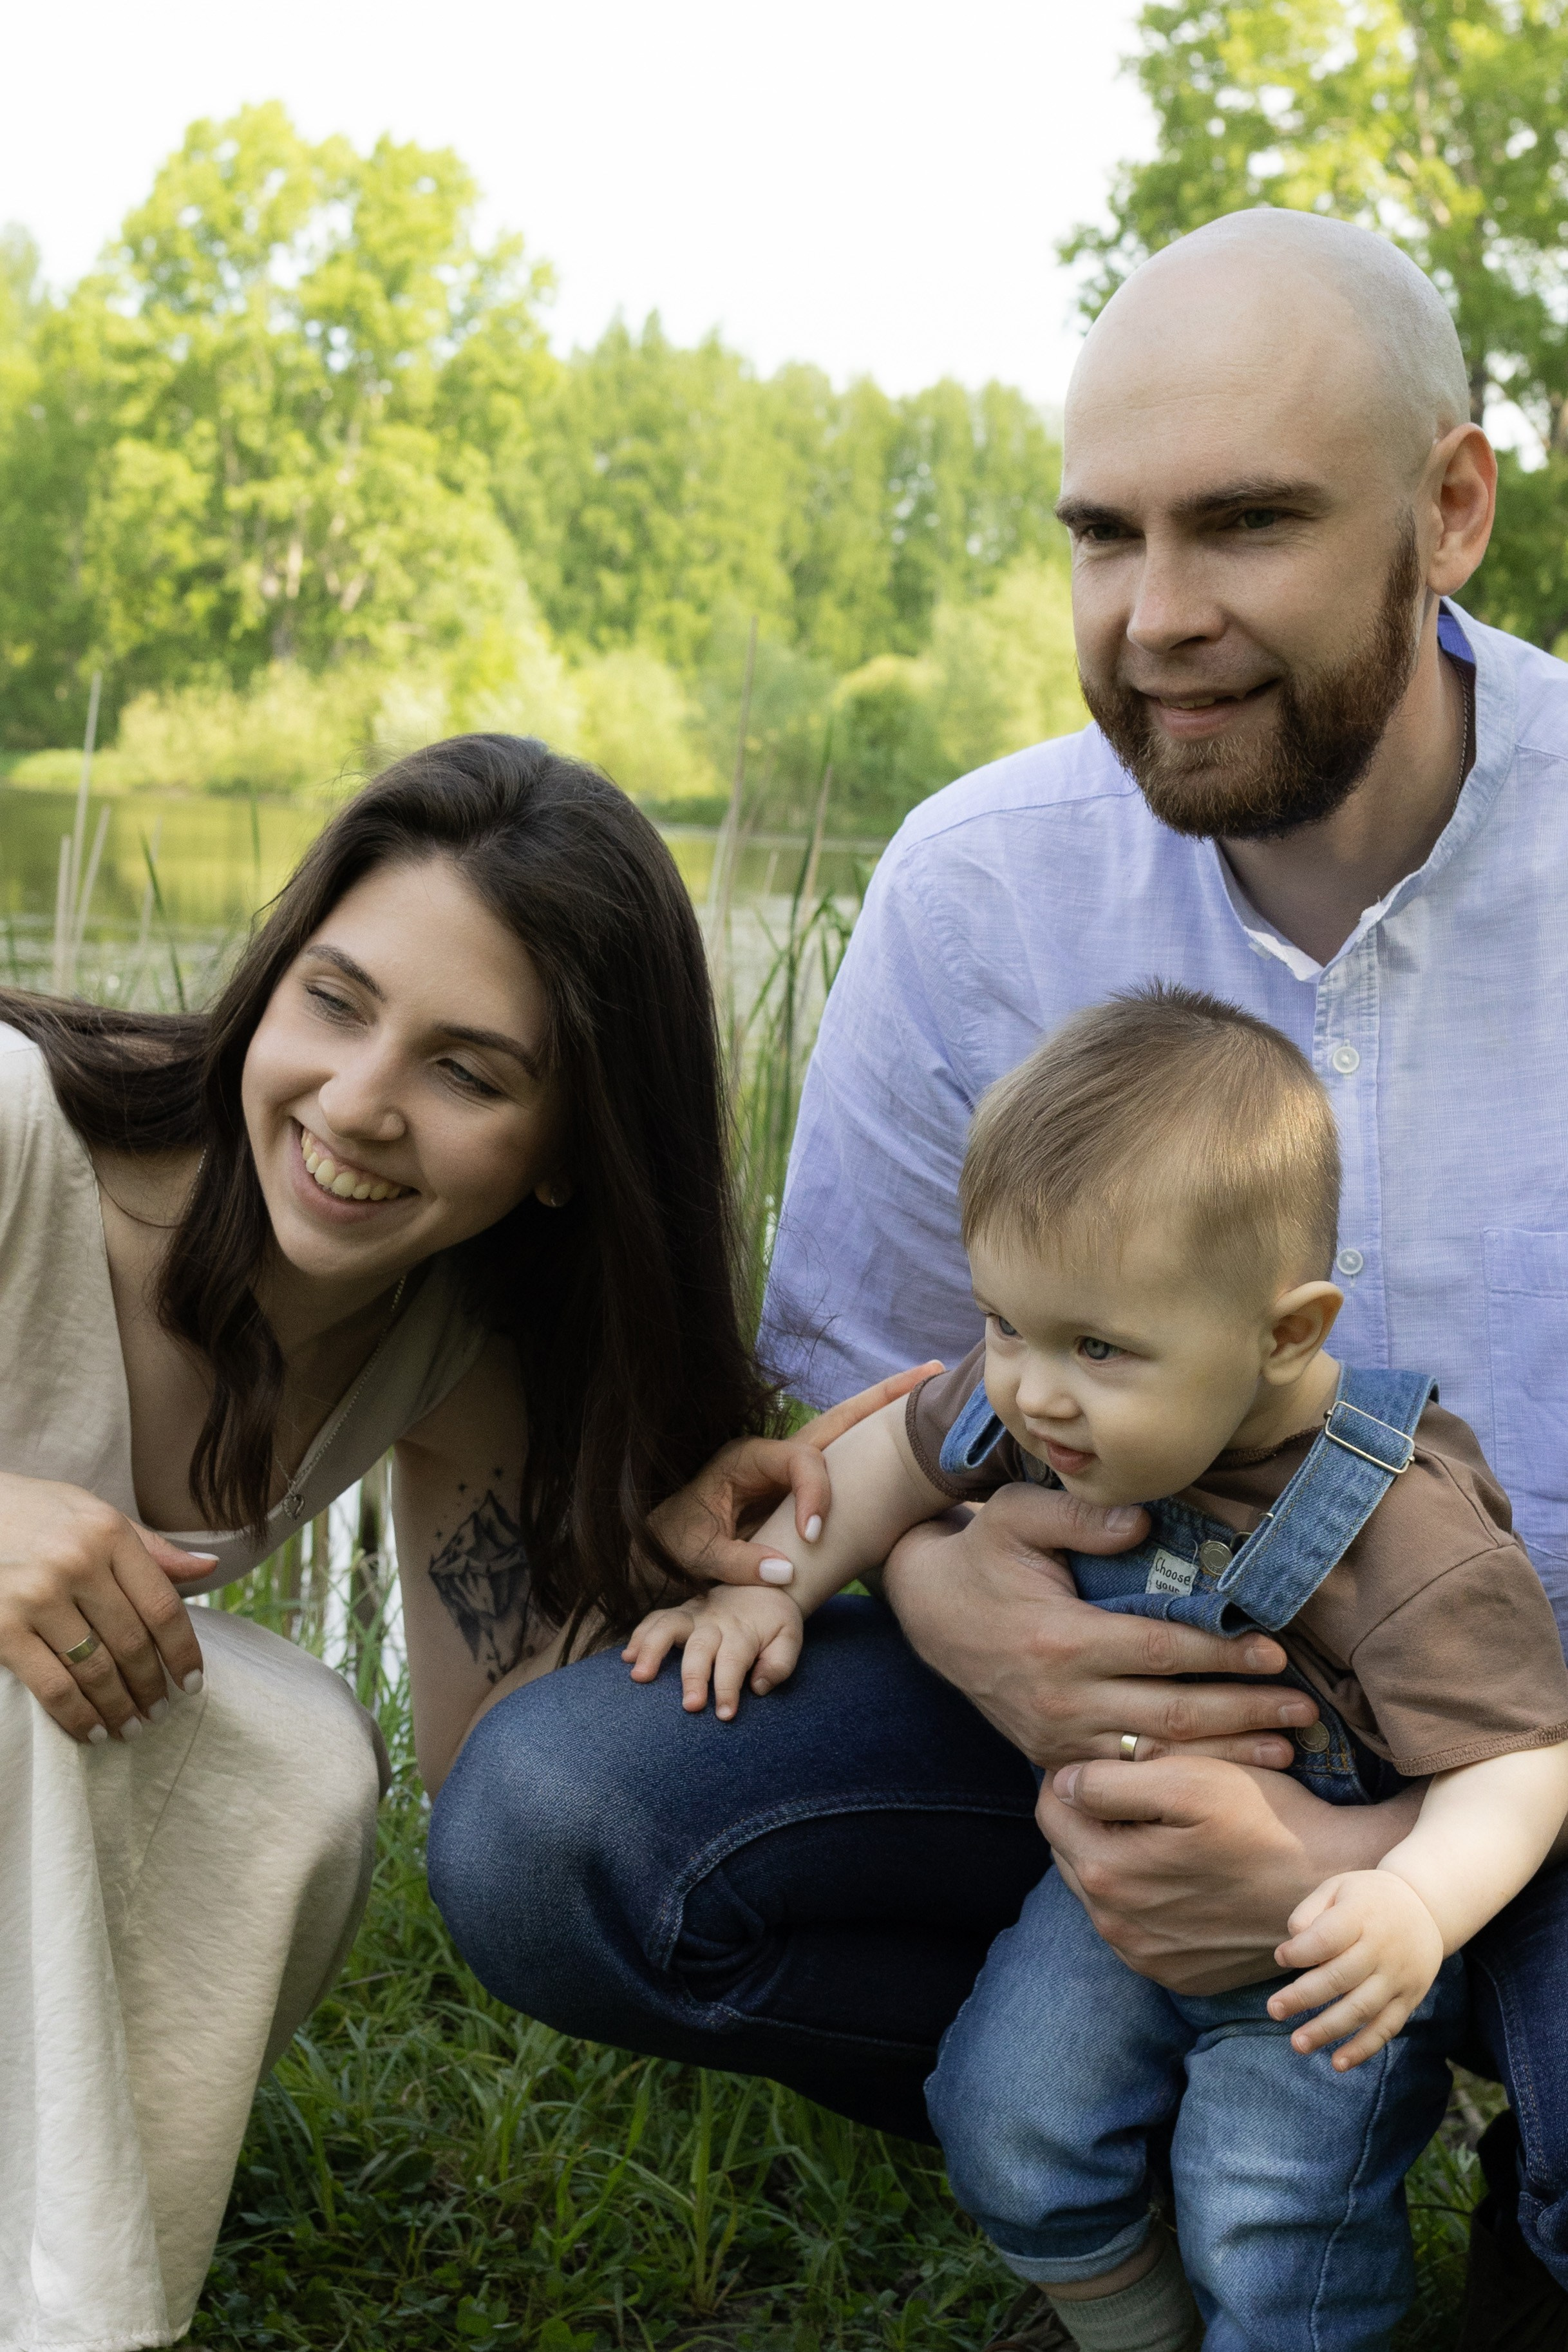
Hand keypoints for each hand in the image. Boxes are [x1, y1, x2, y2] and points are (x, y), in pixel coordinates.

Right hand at [0, 1471, 213, 1742]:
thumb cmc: (36, 1514)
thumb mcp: (94, 1515)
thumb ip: (150, 1547)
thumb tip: (209, 1567)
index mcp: (108, 1533)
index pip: (162, 1606)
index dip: (183, 1652)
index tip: (192, 1683)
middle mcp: (76, 1563)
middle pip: (132, 1643)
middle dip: (151, 1687)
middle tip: (159, 1711)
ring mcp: (37, 1597)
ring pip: (96, 1671)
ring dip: (119, 1708)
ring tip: (131, 1727)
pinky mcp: (1, 1629)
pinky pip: (51, 1686)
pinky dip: (77, 1716)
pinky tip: (93, 1731)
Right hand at [623, 1585, 804, 1718]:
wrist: (765, 1583)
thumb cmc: (775, 1622)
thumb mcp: (790, 1639)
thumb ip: (779, 1664)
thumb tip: (758, 1688)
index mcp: (743, 1632)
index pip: (734, 1662)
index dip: (729, 1689)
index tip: (725, 1715)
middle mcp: (715, 1622)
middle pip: (700, 1648)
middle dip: (693, 1677)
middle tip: (690, 1706)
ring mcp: (693, 1614)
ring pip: (668, 1626)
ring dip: (652, 1649)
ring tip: (639, 1676)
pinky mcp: (679, 1613)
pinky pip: (655, 1619)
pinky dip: (639, 1635)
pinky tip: (627, 1658)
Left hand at [648, 1361, 941, 1586]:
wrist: (661, 1541)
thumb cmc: (673, 1543)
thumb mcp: (695, 1553)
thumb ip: (739, 1563)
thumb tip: (789, 1572)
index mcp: (745, 1459)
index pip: (801, 1463)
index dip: (817, 1495)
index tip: (815, 1537)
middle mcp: (772, 1453)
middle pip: (836, 1419)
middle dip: (882, 1398)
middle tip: (931, 1373)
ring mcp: (788, 1465)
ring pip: (844, 1432)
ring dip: (885, 1410)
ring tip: (930, 1384)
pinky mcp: (798, 1485)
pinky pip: (842, 1459)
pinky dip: (873, 1440)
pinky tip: (903, 1430)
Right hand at [882, 1486, 1317, 1772]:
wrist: (928, 1611)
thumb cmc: (984, 1555)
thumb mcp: (1016, 1515)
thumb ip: (1080, 1517)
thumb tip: (1147, 1523)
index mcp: (1061, 1640)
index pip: (1162, 1651)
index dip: (1223, 1654)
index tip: (1279, 1652)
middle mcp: (1062, 1698)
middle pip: (1172, 1713)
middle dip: (1244, 1713)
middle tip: (1305, 1711)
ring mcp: (1057, 1735)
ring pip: (1156, 1755)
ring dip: (1225, 1755)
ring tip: (1287, 1752)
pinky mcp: (1052, 1755)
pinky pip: (1128, 1774)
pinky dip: (1180, 1775)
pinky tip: (1224, 1773)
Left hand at [1039, 1755, 1423, 1995]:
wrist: (1333, 1892)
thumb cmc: (1265, 1821)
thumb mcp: (1189, 1781)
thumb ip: (1110, 1782)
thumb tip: (1060, 1782)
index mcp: (1108, 1873)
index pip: (1050, 1811)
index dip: (1071, 1776)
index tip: (1105, 1760)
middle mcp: (1115, 1926)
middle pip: (1070, 1852)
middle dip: (1089, 1818)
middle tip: (1136, 1791)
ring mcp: (1144, 1956)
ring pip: (1098, 1889)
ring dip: (1115, 1856)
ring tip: (1163, 1829)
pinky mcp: (1174, 1973)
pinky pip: (1134, 1925)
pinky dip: (1145, 1896)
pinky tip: (1184, 1871)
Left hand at [1268, 1870, 1445, 2068]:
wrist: (1426, 1907)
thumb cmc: (1367, 1898)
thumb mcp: (1338, 1888)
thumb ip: (1311, 1911)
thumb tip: (1291, 1942)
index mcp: (1361, 1916)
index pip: (1327, 1938)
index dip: (1300, 1952)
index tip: (1280, 1957)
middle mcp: (1382, 1948)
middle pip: (1339, 1977)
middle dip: (1303, 1997)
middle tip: (1274, 2010)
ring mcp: (1398, 1977)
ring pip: (1361, 2008)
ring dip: (1327, 2030)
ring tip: (1297, 2044)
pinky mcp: (1409, 1998)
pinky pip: (1386, 2028)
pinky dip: (1363, 2048)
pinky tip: (1338, 2063)